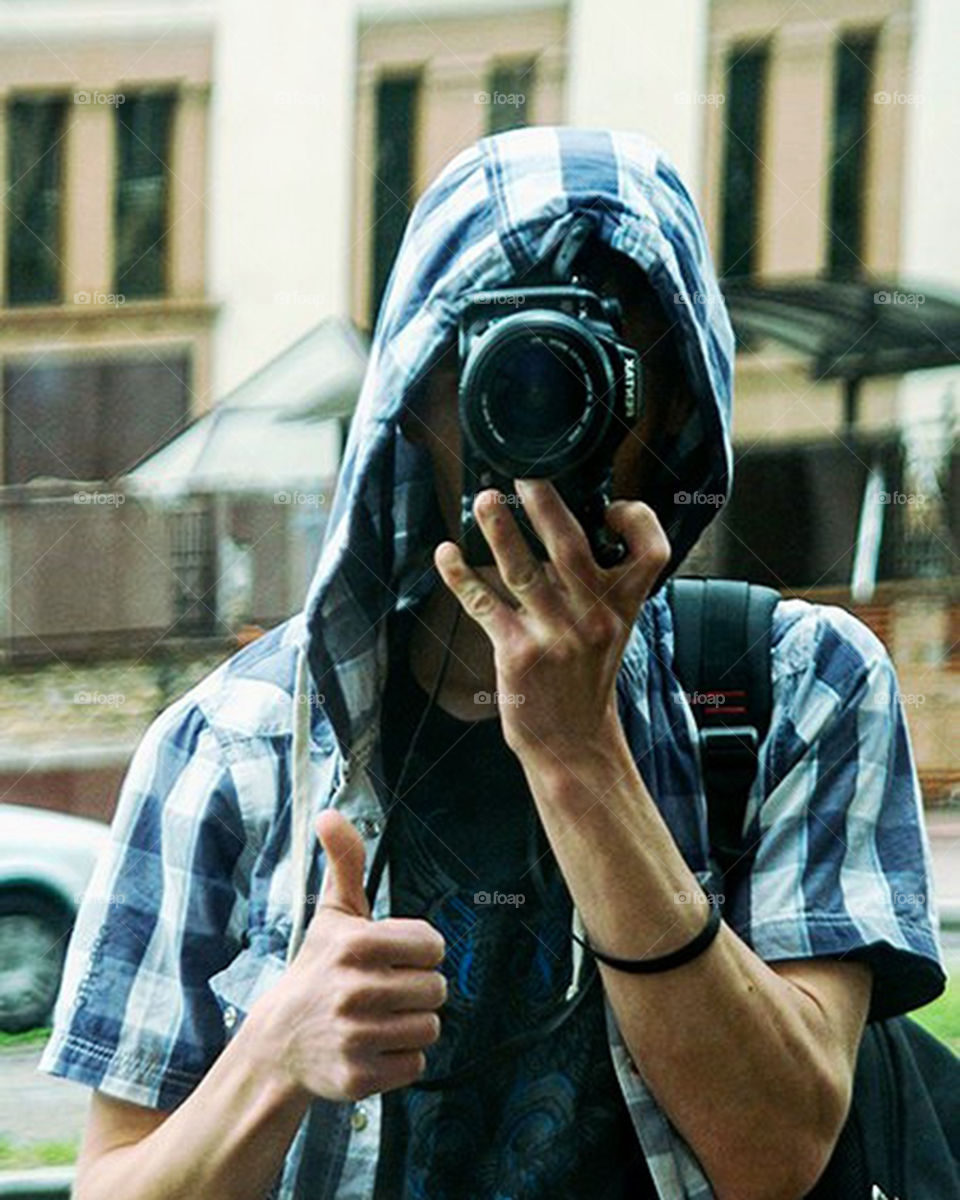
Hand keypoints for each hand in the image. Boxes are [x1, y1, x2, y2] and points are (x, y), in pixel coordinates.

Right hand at [256, 809, 446, 1101]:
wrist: (279, 1043)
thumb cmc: (318, 969)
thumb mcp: (333, 914)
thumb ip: (344, 862)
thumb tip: (329, 813)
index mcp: (356, 944)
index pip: (434, 946)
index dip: (419, 952)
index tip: (394, 957)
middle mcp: (354, 991)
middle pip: (436, 989)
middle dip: (417, 989)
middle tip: (385, 990)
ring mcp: (354, 1037)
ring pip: (430, 1027)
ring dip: (411, 1024)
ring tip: (380, 1018)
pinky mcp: (357, 1078)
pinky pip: (415, 1065)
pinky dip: (400, 1059)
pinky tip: (373, 1047)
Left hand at [434, 479, 669, 762]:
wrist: (574, 742)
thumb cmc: (586, 679)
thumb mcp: (612, 630)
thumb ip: (596, 585)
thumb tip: (566, 529)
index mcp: (623, 606)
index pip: (652, 551)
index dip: (638, 520)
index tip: (613, 507)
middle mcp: (595, 617)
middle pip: (572, 547)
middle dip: (544, 505)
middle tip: (523, 476)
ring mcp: (556, 635)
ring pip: (523, 570)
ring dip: (500, 531)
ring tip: (483, 500)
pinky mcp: (518, 652)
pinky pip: (484, 603)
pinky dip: (460, 576)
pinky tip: (445, 554)